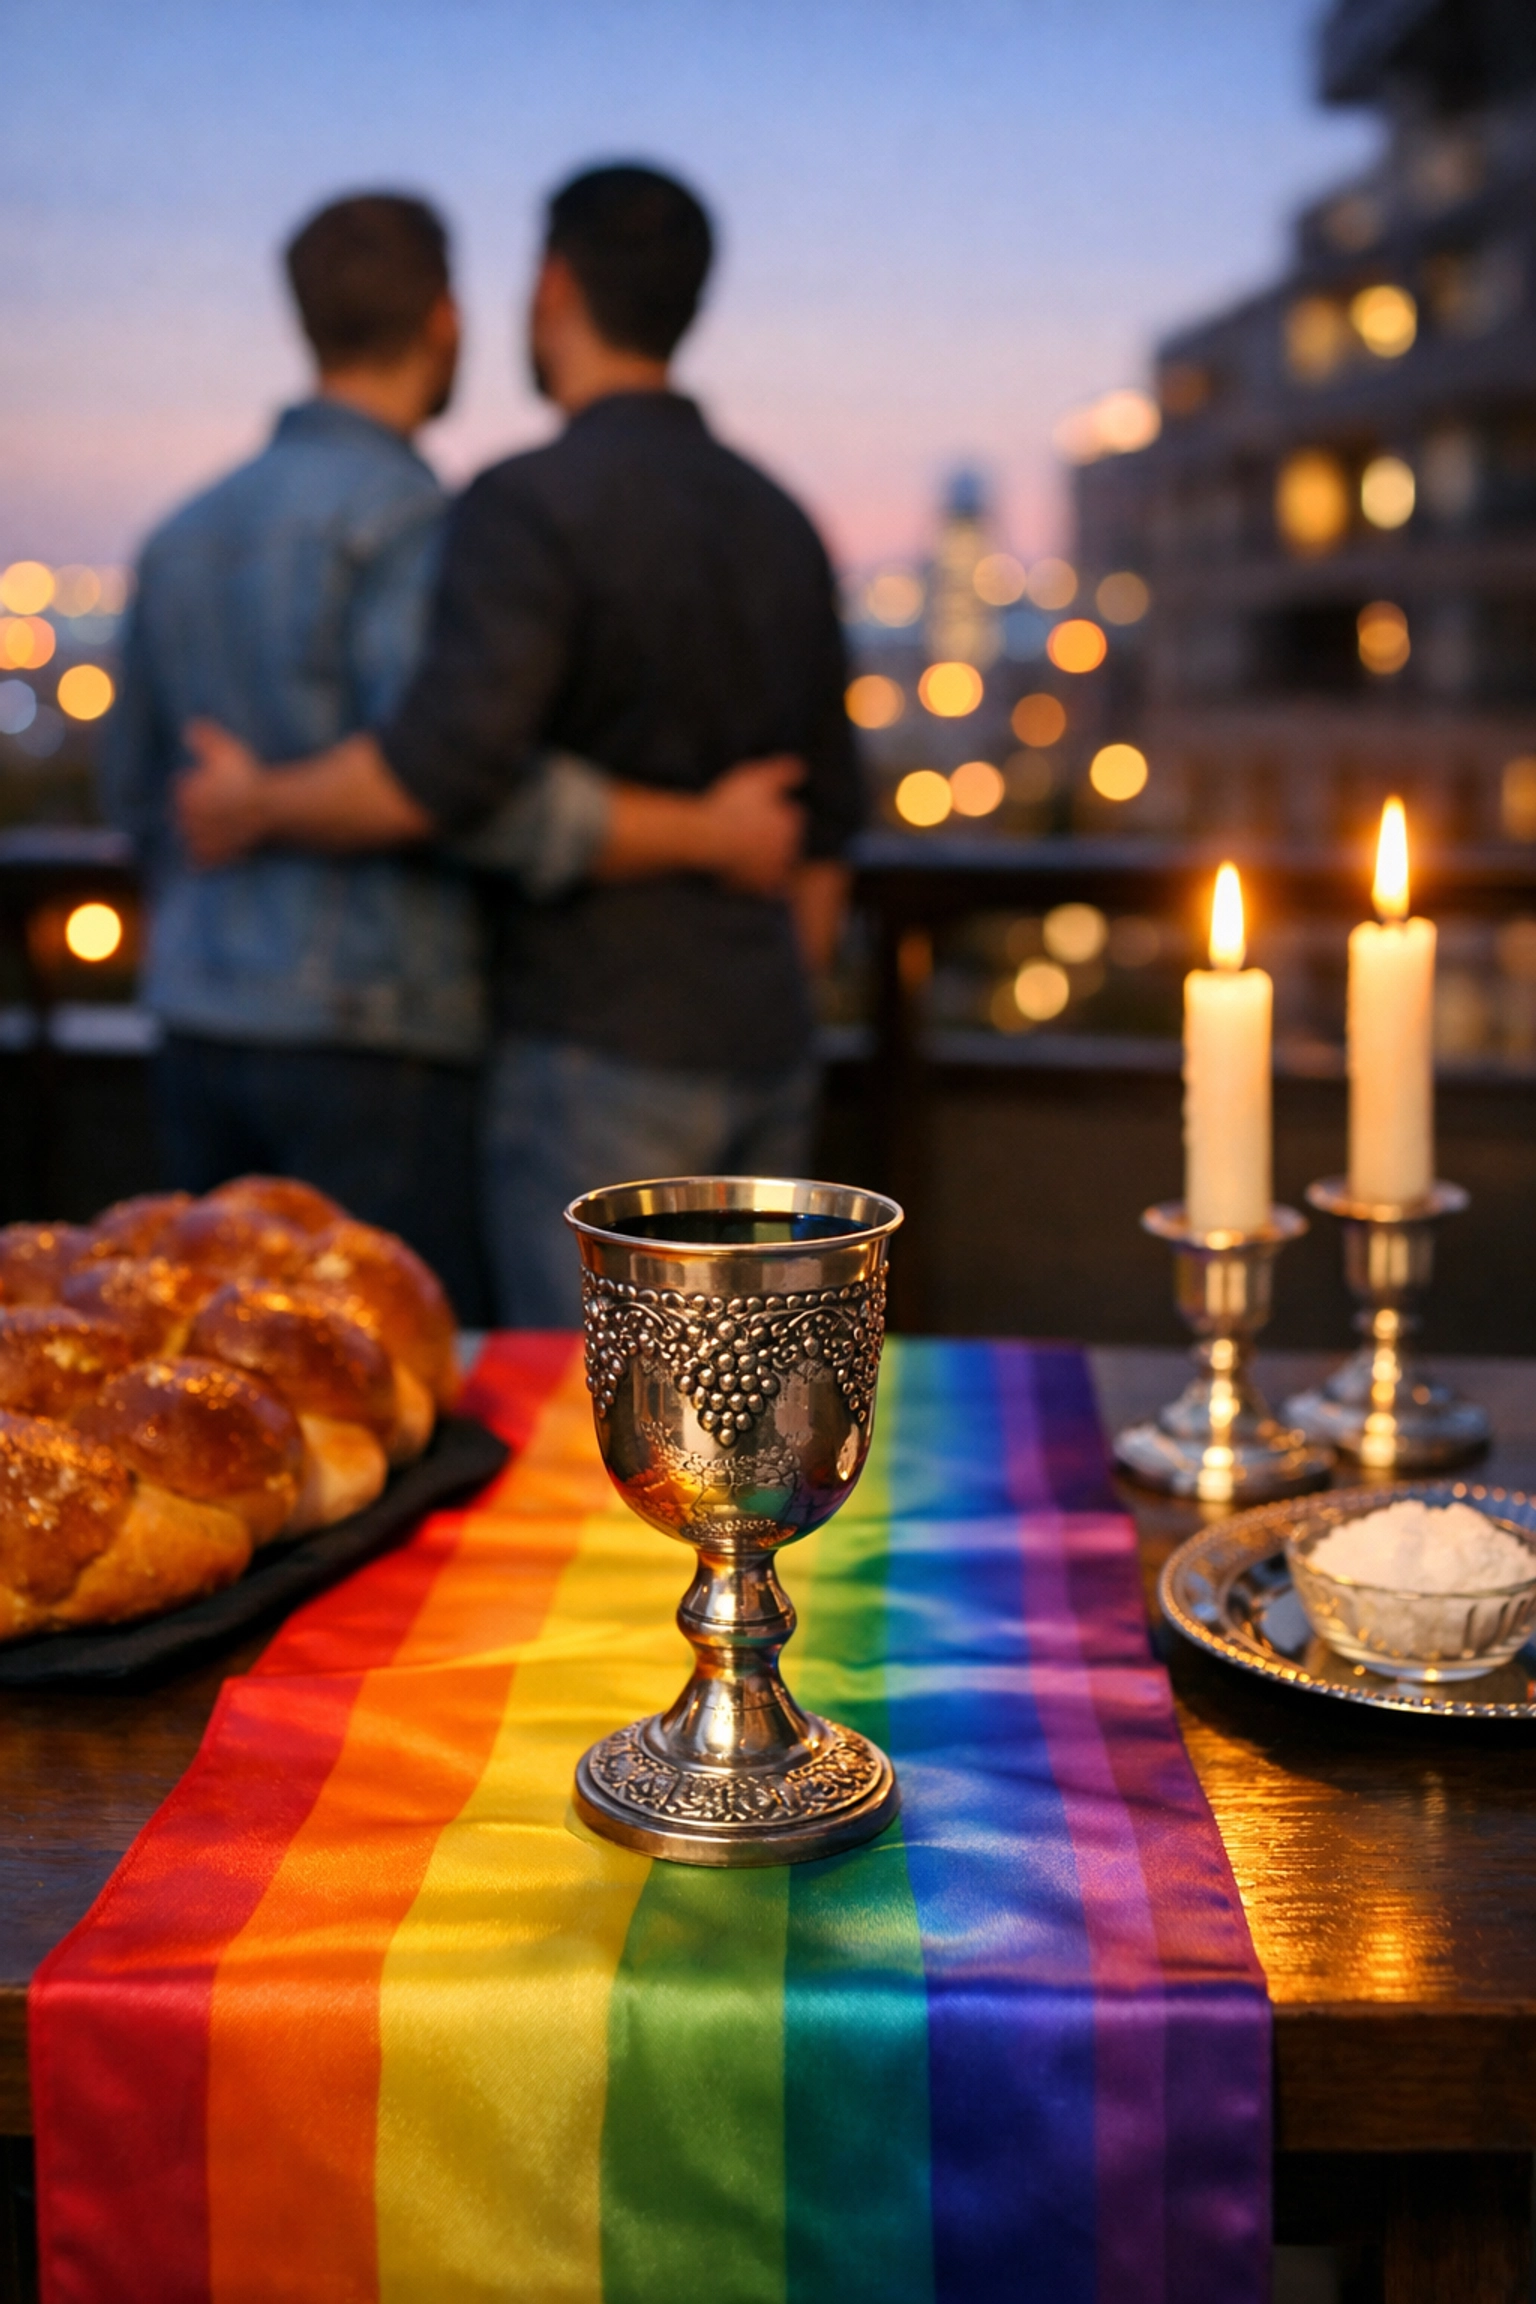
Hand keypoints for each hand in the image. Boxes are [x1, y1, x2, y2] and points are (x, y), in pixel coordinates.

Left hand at [175, 720, 271, 867]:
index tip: (211, 787)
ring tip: (213, 832)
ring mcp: (199, 839)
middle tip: (215, 810)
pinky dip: (202, 860)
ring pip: (188, 839)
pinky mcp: (213, 857)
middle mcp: (187, 818)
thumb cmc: (247, 778)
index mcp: (185, 793)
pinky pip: (199, 862)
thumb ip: (205, 737)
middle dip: (195, 813)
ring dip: (196, 836)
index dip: (196, 787)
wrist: (268, 809)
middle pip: (183, 816)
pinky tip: (209, 856)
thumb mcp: (226, 751)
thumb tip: (189, 726)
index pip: (181, 790)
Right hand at [696, 755, 804, 894]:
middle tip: (750, 828)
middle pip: (787, 841)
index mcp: (792, 824)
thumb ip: (784, 772)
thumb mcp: (758, 778)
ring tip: (747, 850)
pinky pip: (762, 886)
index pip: (793, 816)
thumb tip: (802, 768)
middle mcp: (789, 850)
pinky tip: (744, 871)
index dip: (776, 810)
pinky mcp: (757, 888)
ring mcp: (773, 871)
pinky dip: (757, 880)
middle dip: (774, 836)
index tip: (758, 808)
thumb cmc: (732, 806)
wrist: (707, 839)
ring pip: (776, 864)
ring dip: (767, 858)